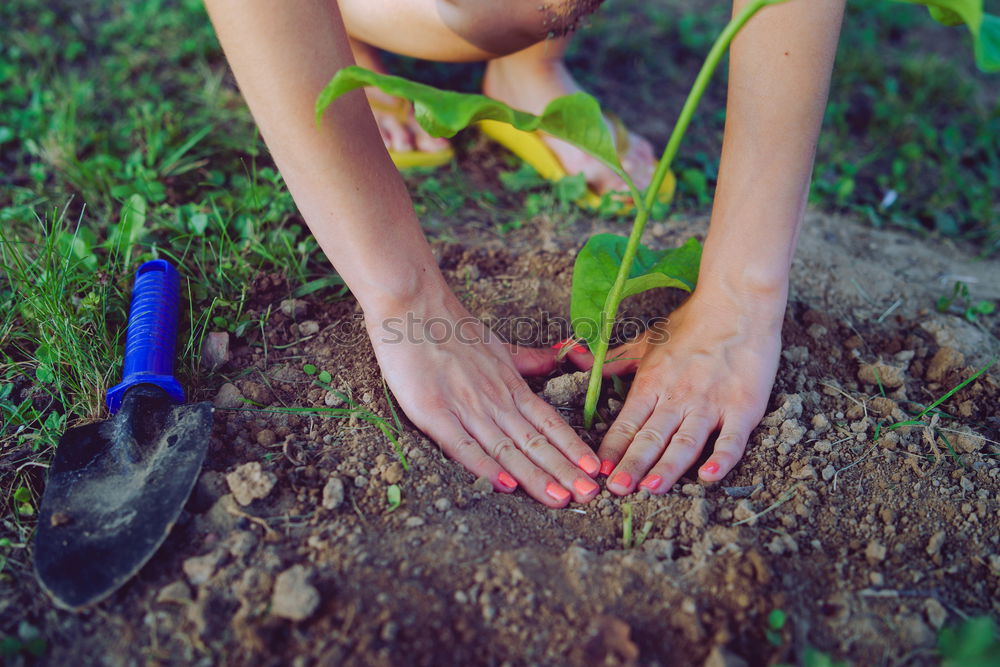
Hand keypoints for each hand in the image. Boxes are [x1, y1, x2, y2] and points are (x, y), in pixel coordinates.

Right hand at [366, 290, 600, 506]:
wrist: (412, 305)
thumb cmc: (451, 326)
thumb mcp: (500, 345)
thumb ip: (531, 360)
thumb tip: (568, 353)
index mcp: (509, 385)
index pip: (548, 422)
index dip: (571, 447)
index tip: (594, 470)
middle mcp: (493, 399)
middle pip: (534, 441)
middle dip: (563, 471)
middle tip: (590, 496)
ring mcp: (464, 406)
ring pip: (506, 448)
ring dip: (534, 476)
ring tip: (560, 499)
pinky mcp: (433, 412)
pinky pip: (462, 445)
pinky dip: (484, 466)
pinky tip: (505, 485)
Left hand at [594, 288, 783, 494]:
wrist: (737, 304)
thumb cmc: (691, 325)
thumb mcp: (646, 342)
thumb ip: (611, 360)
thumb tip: (569, 355)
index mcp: (652, 383)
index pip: (627, 422)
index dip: (612, 447)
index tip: (597, 470)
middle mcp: (678, 396)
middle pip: (651, 437)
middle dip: (632, 464)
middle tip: (616, 490)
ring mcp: (710, 403)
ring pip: (685, 442)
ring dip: (667, 467)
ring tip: (650, 489)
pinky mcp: (742, 407)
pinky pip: (731, 439)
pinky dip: (721, 460)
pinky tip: (708, 478)